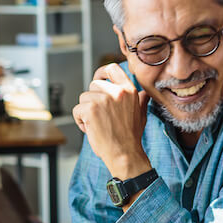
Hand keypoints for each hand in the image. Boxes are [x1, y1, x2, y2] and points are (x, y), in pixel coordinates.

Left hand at [72, 63, 151, 179]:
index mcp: (129, 90)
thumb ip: (140, 101)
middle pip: (94, 85)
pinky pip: (77, 110)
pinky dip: (80, 120)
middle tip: (101, 116)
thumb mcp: (141, 115)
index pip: (113, 68)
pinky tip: (91, 129)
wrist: (124, 154)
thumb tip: (144, 94)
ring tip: (97, 124)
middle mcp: (117, 91)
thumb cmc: (131, 137)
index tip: (99, 78)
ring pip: (84, 98)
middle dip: (93, 99)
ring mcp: (103, 99)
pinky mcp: (90, 109)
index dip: (102, 71)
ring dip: (86, 111)